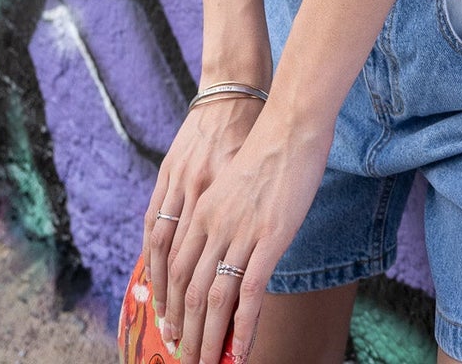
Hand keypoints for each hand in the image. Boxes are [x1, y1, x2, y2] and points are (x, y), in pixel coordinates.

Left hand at [162, 107, 334, 363]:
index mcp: (201, 209)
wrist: (290, 122)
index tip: (171, 331)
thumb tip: (225, 245)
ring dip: (209, 339)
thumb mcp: (233, 181)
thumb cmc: (268, 146)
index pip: (175, 268)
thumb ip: (223, 213)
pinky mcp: (269, 237)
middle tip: (185, 359)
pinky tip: (242, 351)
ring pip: (214, 298)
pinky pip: (249, 292)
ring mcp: (240, 232)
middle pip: (189, 290)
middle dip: (186, 332)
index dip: (171, 305)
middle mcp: (213, 224)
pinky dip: (243, 328)